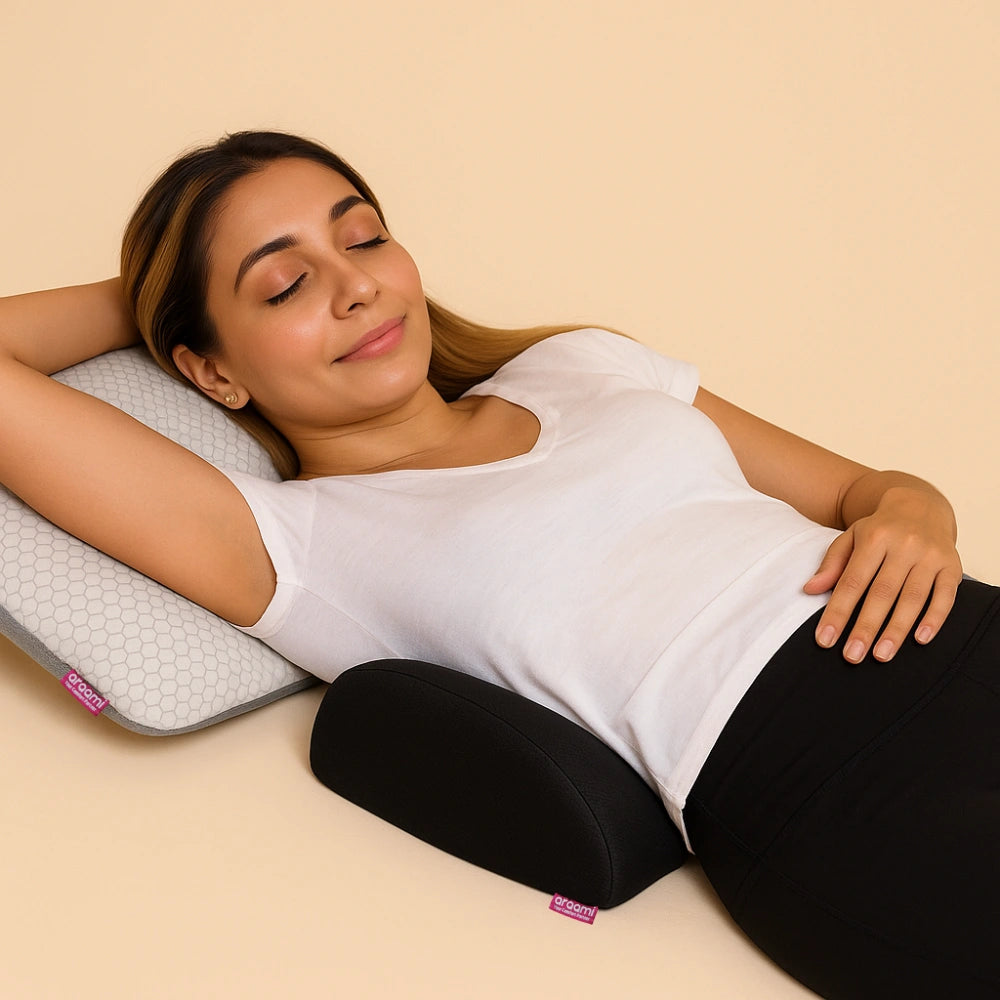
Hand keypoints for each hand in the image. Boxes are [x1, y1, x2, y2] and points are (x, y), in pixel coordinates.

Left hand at [803, 486, 962, 662]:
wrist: (921, 506)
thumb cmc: (879, 530)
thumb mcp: (851, 538)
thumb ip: (832, 565)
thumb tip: (809, 589)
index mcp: (874, 538)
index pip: (851, 582)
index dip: (837, 612)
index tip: (825, 640)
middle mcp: (904, 545)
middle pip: (882, 593)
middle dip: (866, 627)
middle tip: (852, 656)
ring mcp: (930, 555)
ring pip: (913, 598)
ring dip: (897, 630)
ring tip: (882, 656)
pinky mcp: (952, 565)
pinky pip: (945, 595)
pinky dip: (934, 618)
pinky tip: (921, 639)